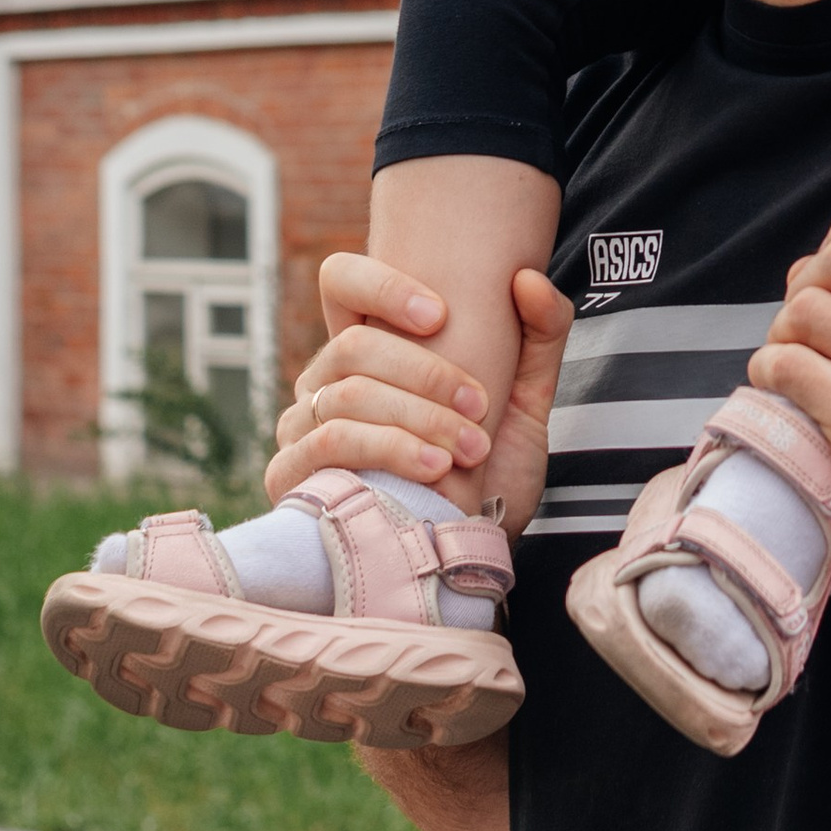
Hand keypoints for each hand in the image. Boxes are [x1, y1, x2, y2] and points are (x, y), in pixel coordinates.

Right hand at [268, 258, 573, 538]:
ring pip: (346, 394)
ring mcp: (300, 426)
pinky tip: (434, 470)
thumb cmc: (490, 473)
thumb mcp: (526, 400)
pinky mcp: (290, 475)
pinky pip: (329, 441)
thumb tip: (528, 278)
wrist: (469, 553)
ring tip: (469, 448)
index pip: (342, 280)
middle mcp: (325, 380)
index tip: (440, 312)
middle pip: (354, 344)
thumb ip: (540, 334)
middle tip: (479, 405)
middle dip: (426, 374)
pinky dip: (389, 449)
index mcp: (370, 350)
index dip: (382, 284)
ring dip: (419, 418)